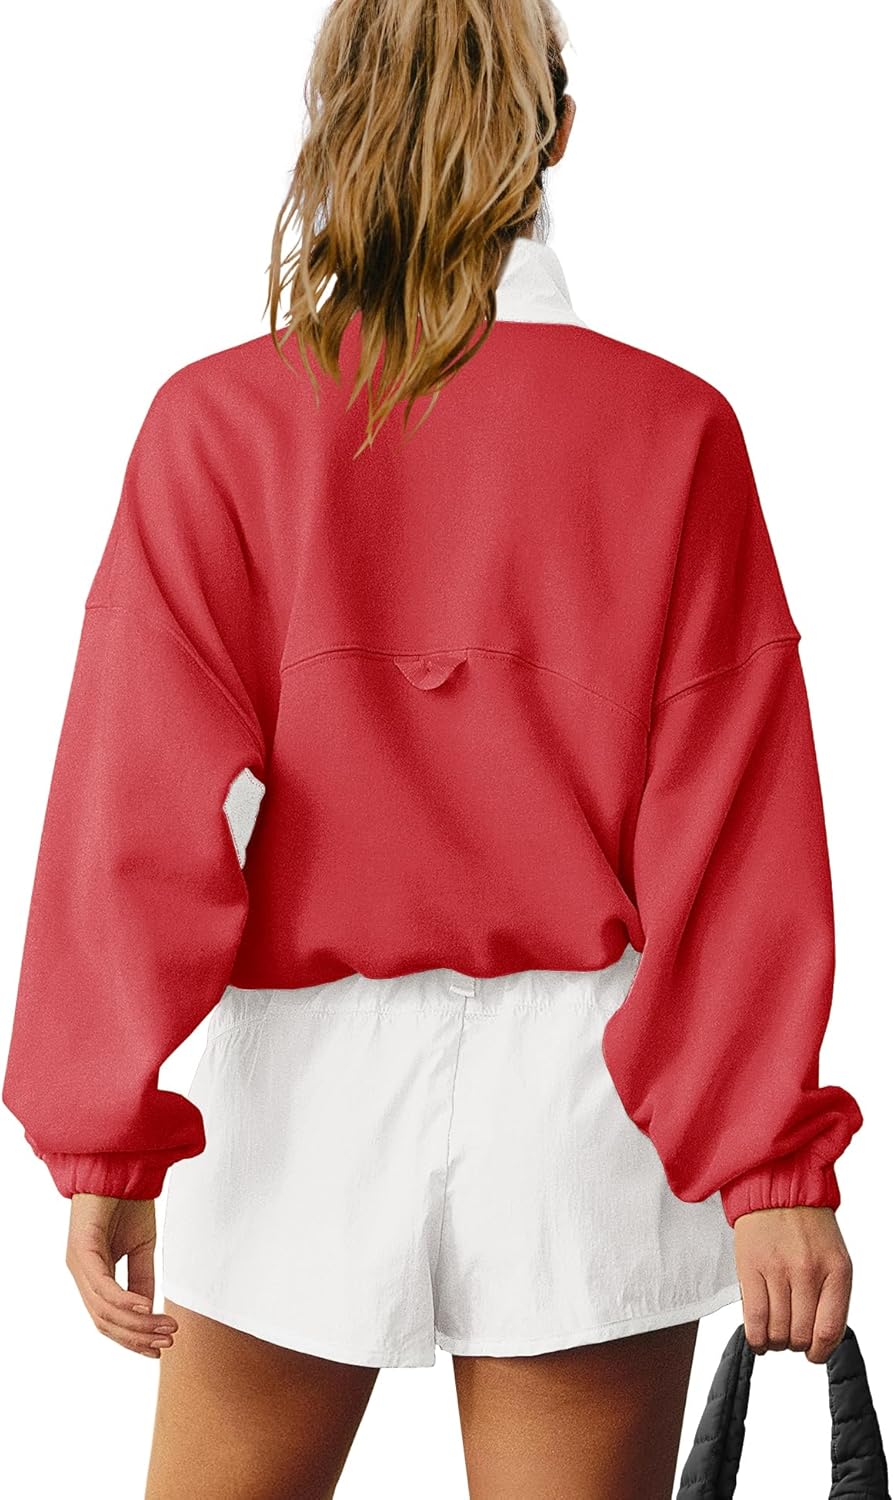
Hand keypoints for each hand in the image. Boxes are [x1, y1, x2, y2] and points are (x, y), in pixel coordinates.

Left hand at [65, 1193, 178, 1357]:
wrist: (122, 1166)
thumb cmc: (127, 1202)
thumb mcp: (142, 1247)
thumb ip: (142, 1278)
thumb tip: (148, 1312)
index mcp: (93, 1274)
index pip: (108, 1320)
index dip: (133, 1338)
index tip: (158, 1348)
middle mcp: (81, 1273)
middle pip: (105, 1322)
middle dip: (137, 1337)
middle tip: (166, 1342)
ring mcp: (78, 1263)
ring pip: (103, 1310)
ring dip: (137, 1323)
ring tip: (163, 1329)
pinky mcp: (81, 1249)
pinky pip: (102, 1284)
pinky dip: (124, 1299)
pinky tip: (145, 1306)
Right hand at [733, 1205, 851, 1363]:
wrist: (778, 1188)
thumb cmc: (807, 1226)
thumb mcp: (833, 1258)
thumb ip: (831, 1296)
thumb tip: (821, 1340)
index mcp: (836, 1270)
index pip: (830, 1329)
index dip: (819, 1351)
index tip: (813, 1355)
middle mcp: (808, 1270)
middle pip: (801, 1333)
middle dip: (794, 1344)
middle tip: (789, 1338)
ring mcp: (778, 1268)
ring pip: (777, 1329)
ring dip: (775, 1341)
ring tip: (773, 1335)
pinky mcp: (750, 1266)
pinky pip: (754, 1316)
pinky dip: (755, 1337)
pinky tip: (758, 1339)